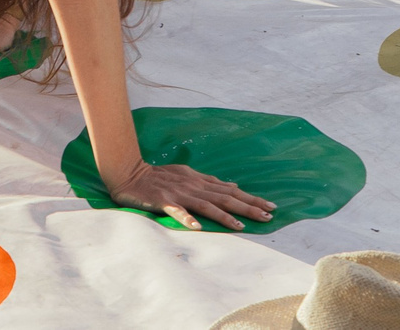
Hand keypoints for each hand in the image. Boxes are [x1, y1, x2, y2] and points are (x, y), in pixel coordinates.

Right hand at [107, 160, 275, 231]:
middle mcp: (192, 185)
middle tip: (267, 216)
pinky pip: (176, 210)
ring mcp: (178, 193)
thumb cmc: (158, 176)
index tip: (270, 207)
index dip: (251, 199)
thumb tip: (233, 186)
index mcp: (199, 180)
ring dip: (224, 216)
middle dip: (247, 207)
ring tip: (240, 227)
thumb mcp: (187, 174)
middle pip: (224, 197)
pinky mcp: (162, 200)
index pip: (231, 191)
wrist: (129, 172)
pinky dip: (187, 218)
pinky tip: (196, 227)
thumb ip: (210, 182)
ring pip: (206, 204)